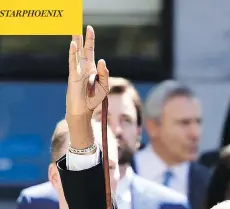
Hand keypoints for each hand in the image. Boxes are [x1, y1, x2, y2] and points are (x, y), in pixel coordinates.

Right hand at [66, 25, 108, 147]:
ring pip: (77, 54)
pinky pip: (73, 62)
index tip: (90, 29)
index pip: (91, 52)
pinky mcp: (73, 76)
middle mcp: (84, 68)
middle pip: (84, 49)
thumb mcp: (104, 87)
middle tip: (83, 24)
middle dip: (84, 38)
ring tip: (74, 30)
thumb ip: (104, 74)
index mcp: (92, 69)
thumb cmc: (94, 100)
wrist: (84, 111)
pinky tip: (73, 45)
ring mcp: (78, 71)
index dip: (91, 41)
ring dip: (76, 42)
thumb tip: (102, 60)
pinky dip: (73, 53)